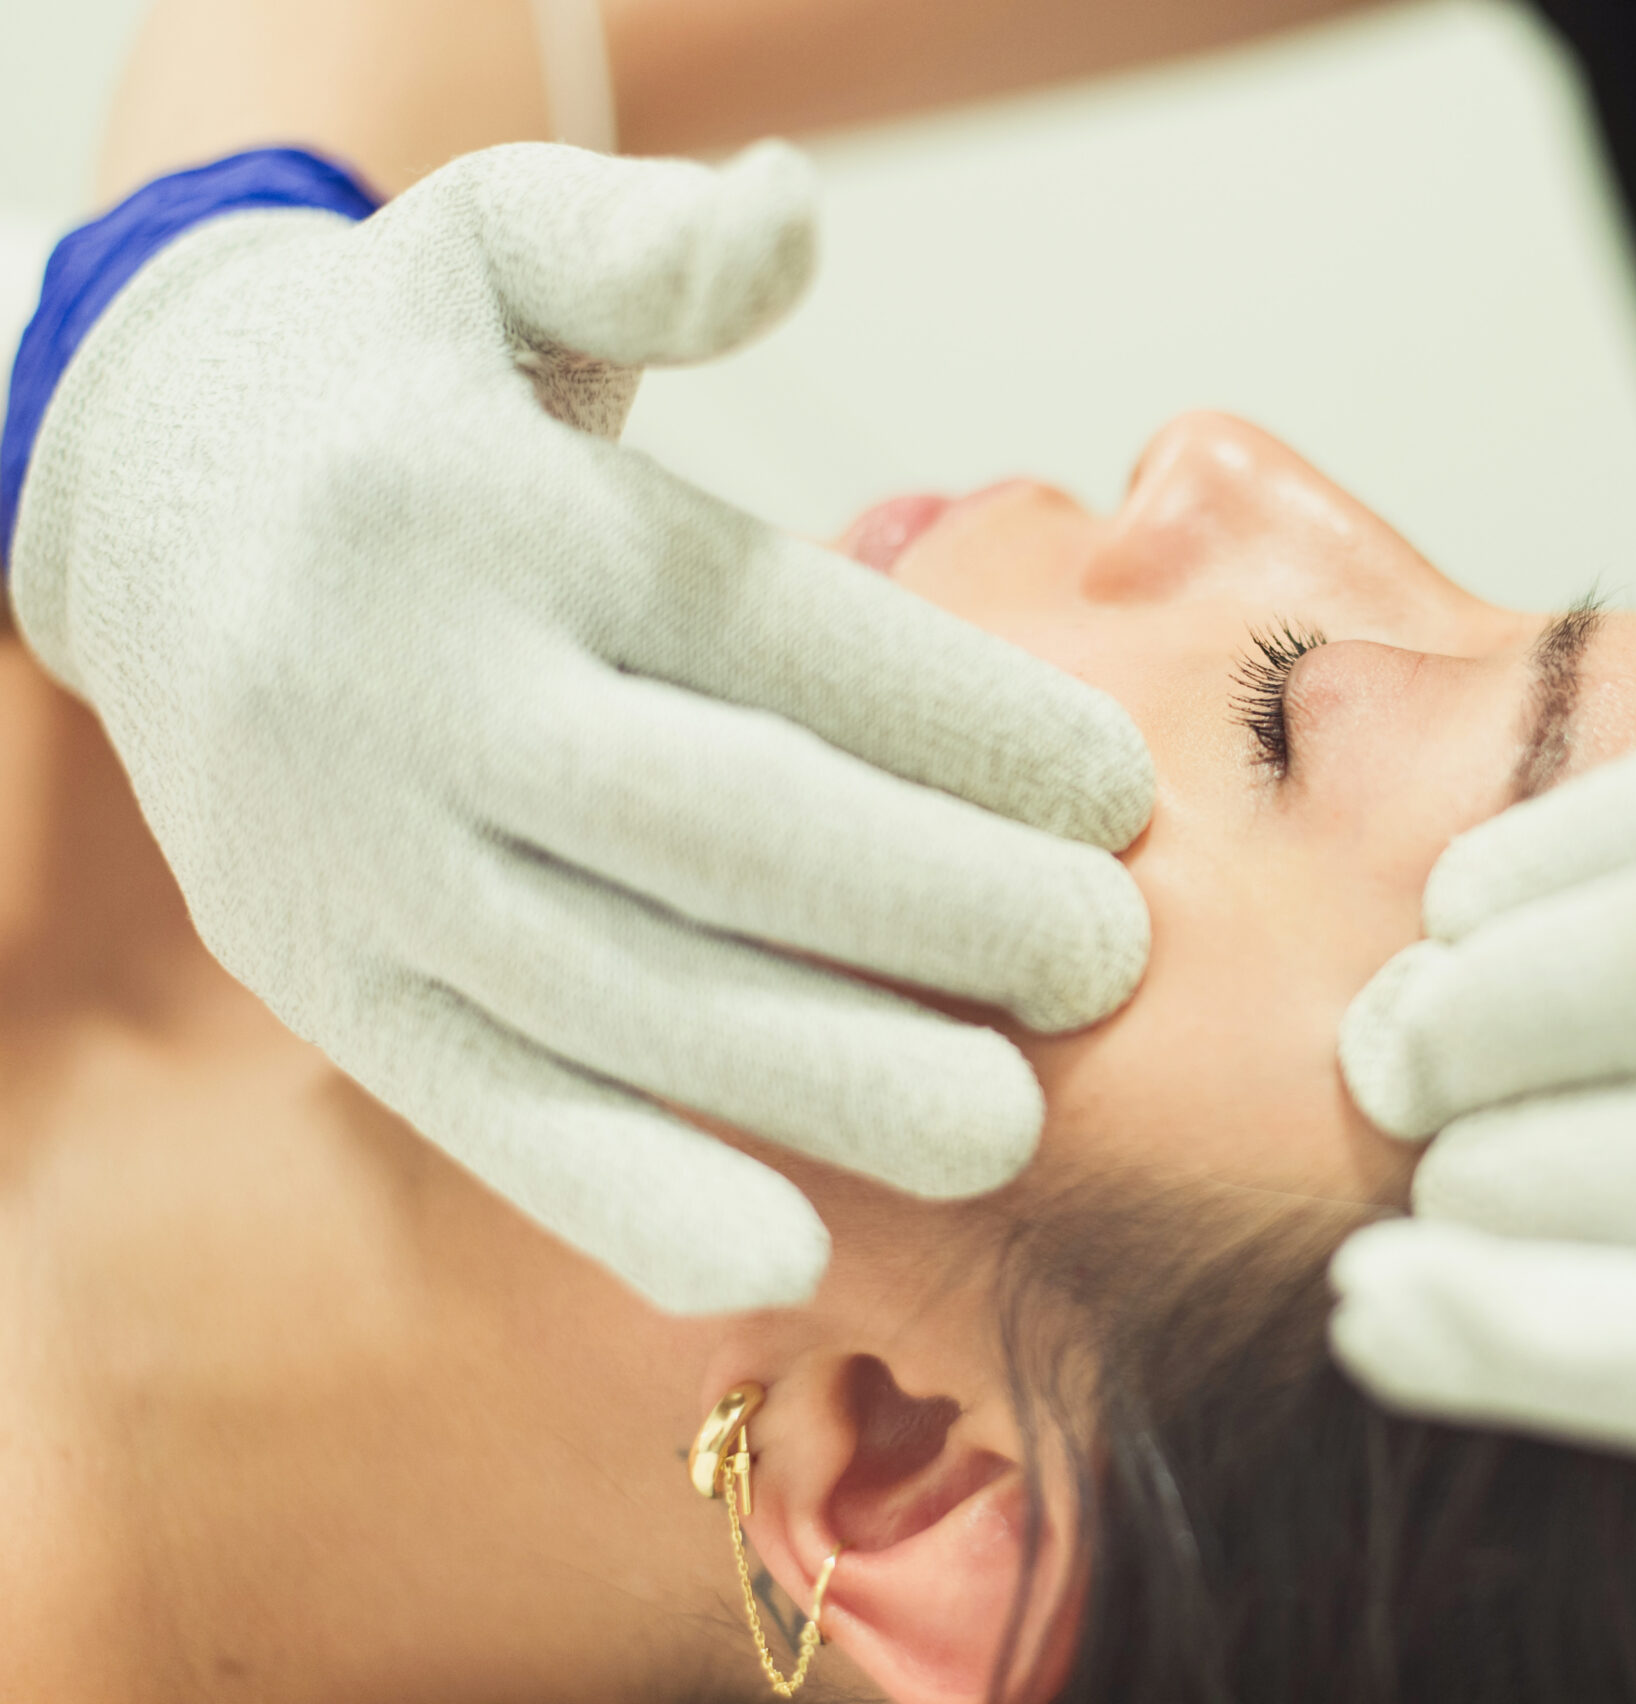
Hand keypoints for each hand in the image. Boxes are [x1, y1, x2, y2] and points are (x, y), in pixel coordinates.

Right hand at [9, 143, 1152, 1313]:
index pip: (765, 638)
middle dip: (925, 908)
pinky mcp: (330, 987)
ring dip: (818, 1082)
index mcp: (495, 519)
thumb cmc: (402, 387)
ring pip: (615, 996)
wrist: (143, 498)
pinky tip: (779, 1267)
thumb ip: (643, 248)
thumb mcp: (491, 252)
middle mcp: (415, 696)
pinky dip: (625, 1196)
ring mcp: (359, 862)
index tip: (1122, 797)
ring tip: (1005, 1132)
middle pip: (710, 827)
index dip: (957, 720)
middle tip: (1106, 965)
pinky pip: (486, 1112)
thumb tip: (790, 214)